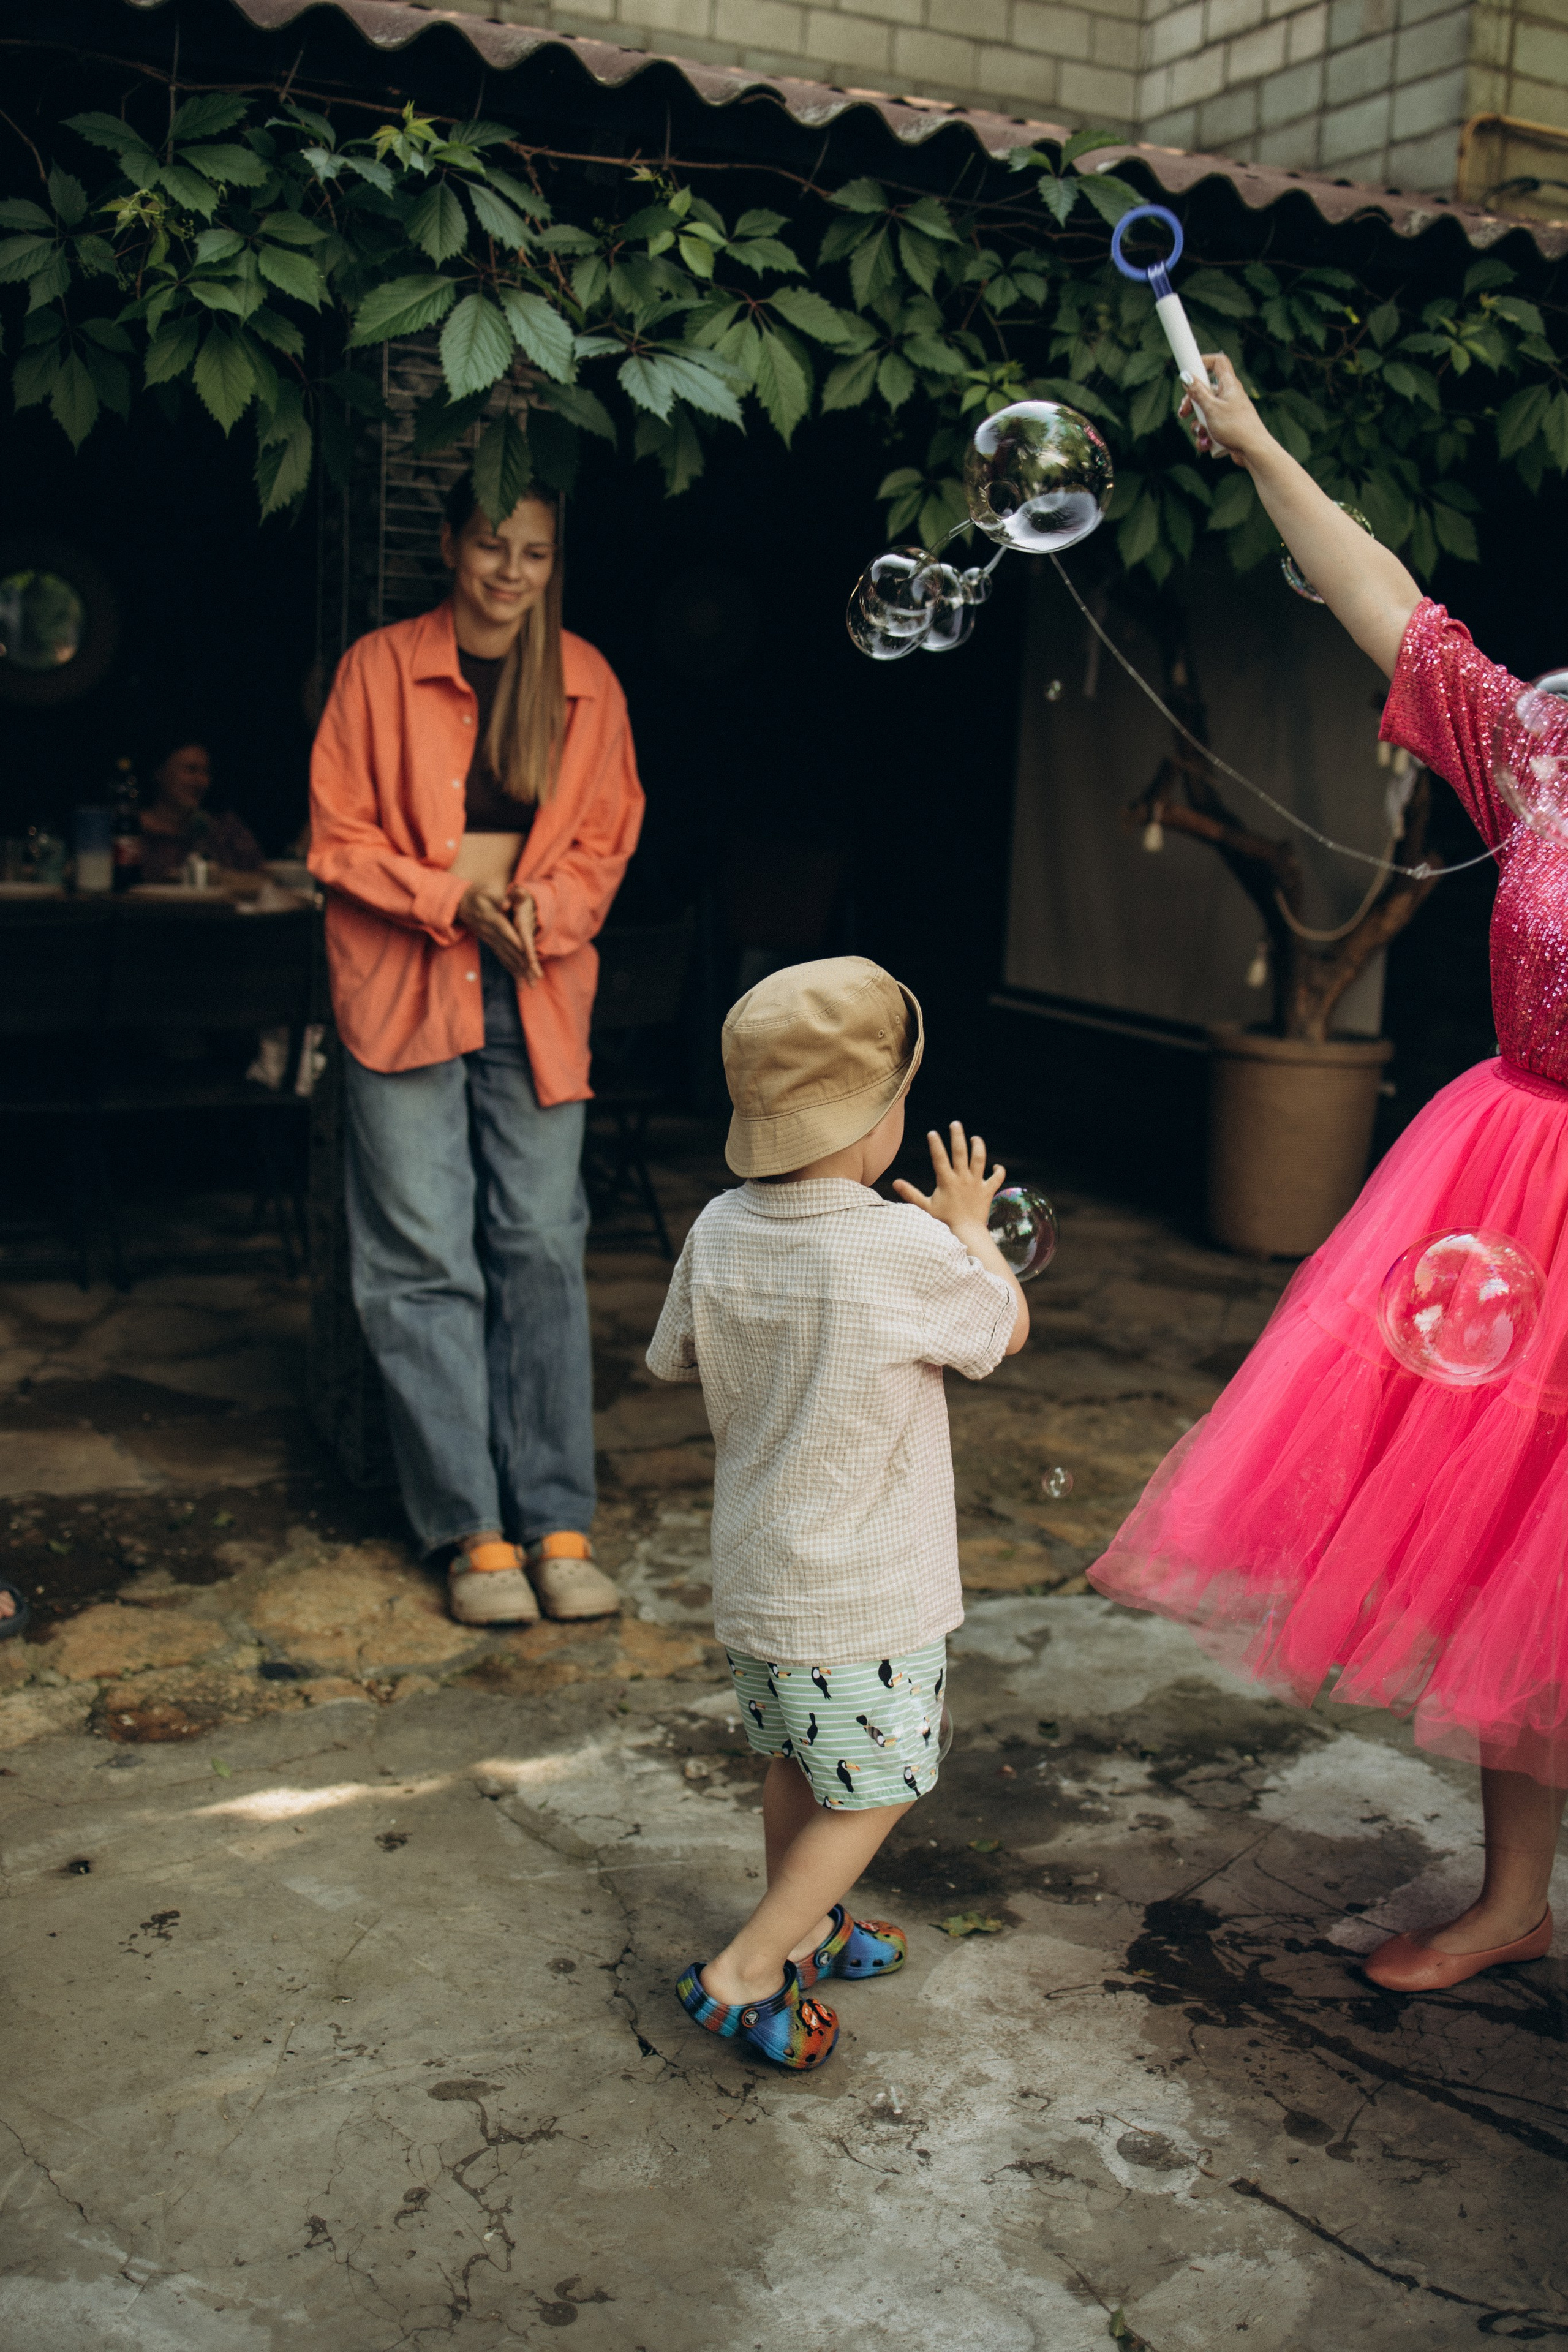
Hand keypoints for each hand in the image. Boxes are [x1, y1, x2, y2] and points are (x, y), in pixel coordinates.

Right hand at [457, 881, 535, 982]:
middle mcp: (492, 934)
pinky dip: (511, 970)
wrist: (461, 903)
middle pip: (508, 950)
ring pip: (506, 958)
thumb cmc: (477, 895)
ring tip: (530, 985)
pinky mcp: (491, 944)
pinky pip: (502, 959)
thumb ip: (497, 898)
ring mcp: (491, 940)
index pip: (506, 932)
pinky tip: (519, 982)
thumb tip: (507, 903)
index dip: (516, 943)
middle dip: (522, 965)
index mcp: (493, 920)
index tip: (527, 954)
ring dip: (518, 972)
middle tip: (534, 978)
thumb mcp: (486, 893)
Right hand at [892, 1121, 1004, 1248]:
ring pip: (980, 1159)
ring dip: (978, 1146)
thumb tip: (895, 1182)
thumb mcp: (925, 1207)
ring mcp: (976, 1183)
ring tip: (975, 1138)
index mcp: (947, 1180)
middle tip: (955, 1124)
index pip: (939, 1157)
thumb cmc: (944, 1221)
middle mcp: (962, 1178)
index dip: (936, 1144)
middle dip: (957, 1136)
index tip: (932, 1133)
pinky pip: (997, 1178)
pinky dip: (998, 1171)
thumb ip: (910, 1193)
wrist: (967, 1231)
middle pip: (960, 1151)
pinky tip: (996, 1166)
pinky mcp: (988, 1190)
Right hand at [1178, 351, 1270, 468]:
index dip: (1204, 361)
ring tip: (1202, 434)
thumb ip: (1197, 392)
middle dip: (1191, 403)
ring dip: (1197, 425)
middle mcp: (1229, 396)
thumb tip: (1186, 376)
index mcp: (1229, 385)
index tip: (1189, 370)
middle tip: (1183, 413)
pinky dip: (1205, 437)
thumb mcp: (1211, 408)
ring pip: (1205, 413)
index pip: (1218, 362)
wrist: (1253, 450)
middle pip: (1205, 391)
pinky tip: (1207, 444)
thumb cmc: (1236, 427)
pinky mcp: (1227, 427)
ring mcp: (1228, 412)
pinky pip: (1210, 428)